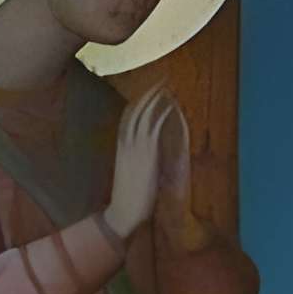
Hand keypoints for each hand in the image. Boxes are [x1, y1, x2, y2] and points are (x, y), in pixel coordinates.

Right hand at [106, 85, 183, 239]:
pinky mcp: (147, 156)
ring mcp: (136, 149)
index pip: (128, 118)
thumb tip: (144, 155)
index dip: (139, 102)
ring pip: (145, 116)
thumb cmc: (128, 197)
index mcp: (121, 147)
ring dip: (156, 99)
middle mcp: (127, 144)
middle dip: (149, 94)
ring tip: (167, 86)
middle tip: (161, 80)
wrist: (124, 212)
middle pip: (136, 111)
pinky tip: (170, 105)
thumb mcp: (130, 173)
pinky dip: (161, 115)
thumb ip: (136, 160)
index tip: (148, 90)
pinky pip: (154, 129)